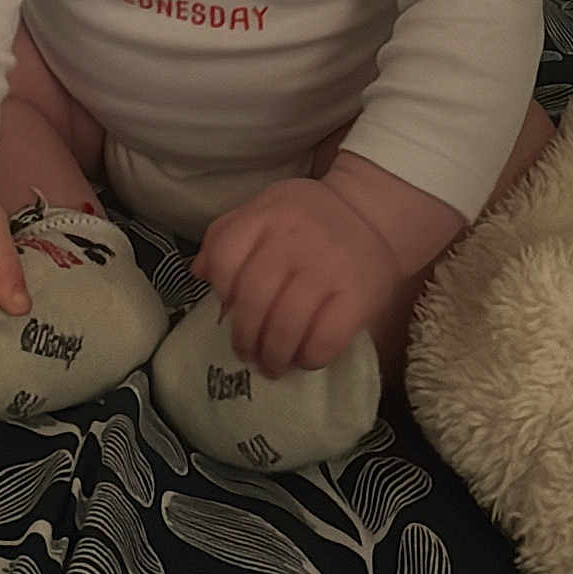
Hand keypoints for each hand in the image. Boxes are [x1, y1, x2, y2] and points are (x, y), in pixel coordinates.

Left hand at [189, 176, 403, 378]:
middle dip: (244, 335)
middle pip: (252, 297)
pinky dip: (309, 357)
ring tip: (271, 365)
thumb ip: (228, 234)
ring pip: (286, 324)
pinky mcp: (358, 296)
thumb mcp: (266, 208)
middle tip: (247, 353)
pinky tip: (304, 358)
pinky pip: (325, 339)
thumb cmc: (310, 217)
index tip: (226, 310)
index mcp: (266, 214)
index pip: (225, 256)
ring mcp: (327, 267)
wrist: (374, 212)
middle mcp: (294, 238)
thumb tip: (198, 272)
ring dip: (273, 355)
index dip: (220, 291)